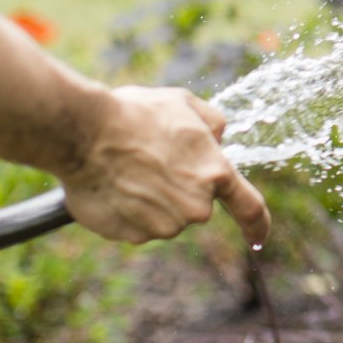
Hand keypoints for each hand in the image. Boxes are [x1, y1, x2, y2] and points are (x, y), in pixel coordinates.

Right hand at [61, 86, 269, 247]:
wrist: (84, 133)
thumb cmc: (135, 114)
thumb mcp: (184, 104)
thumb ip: (212, 123)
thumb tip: (217, 138)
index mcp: (214, 173)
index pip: (249, 207)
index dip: (256, 225)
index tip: (258, 237)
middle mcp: (196, 206)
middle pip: (195, 203)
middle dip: (180, 185)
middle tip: (153, 158)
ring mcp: (164, 225)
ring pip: (165, 215)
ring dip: (152, 197)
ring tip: (128, 168)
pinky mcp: (133, 236)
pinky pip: (137, 225)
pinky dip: (129, 209)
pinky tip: (114, 183)